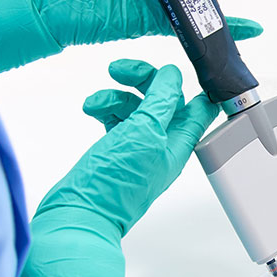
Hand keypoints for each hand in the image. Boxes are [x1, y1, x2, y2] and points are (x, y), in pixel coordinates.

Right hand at [0, 60, 216, 276]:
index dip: (193, 82)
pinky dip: (105, 109)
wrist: (78, 216)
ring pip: (136, 107)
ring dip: (116, 96)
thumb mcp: (143, 134)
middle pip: (163, 100)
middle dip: (143, 80)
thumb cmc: (112, 186)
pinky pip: (117, 119)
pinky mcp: (116, 150)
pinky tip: (91, 109)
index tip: (178, 61)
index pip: (199, 106)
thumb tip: (173, 77)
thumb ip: (161, 103)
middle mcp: (162, 146)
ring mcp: (138, 148)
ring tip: (95, 102)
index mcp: (179, 144)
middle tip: (119, 69)